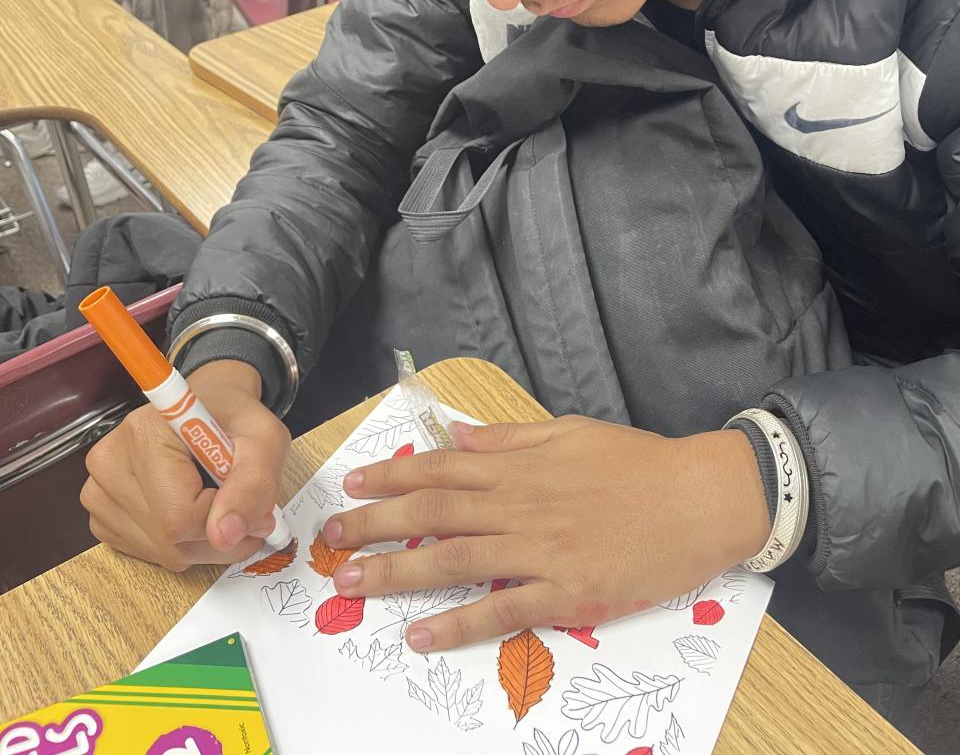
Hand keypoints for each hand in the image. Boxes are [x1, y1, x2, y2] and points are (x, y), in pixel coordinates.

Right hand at [82, 360, 290, 570]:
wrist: (207, 407)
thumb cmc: (234, 418)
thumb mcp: (265, 438)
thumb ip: (254, 484)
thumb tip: (226, 535)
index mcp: (144, 433)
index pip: (178, 516)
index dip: (223, 518)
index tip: (242, 494)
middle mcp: (109, 462)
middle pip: (169, 540)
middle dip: (218, 534)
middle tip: (241, 504)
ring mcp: (98, 491)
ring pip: (162, 552)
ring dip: (202, 540)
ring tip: (214, 497)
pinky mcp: (100, 514)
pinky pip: (150, 552)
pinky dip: (182, 543)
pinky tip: (190, 508)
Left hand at [324, 416, 768, 651]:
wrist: (699, 498)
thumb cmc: (637, 463)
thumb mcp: (570, 432)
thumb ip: (509, 438)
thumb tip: (456, 435)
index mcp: (519, 466)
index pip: (440, 470)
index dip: (391, 477)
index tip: (353, 484)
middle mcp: (519, 505)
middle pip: (432, 514)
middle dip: (375, 525)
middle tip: (330, 540)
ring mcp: (539, 551)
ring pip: (453, 561)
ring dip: (398, 573)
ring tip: (352, 584)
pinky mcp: (565, 593)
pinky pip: (501, 611)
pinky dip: (457, 623)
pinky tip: (421, 635)